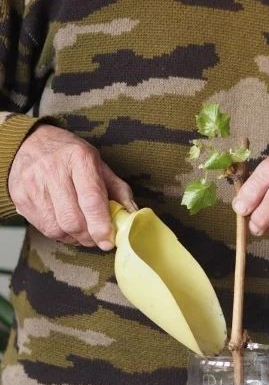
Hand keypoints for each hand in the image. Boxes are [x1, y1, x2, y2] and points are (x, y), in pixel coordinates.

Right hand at [9, 124, 136, 248]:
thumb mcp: (99, 164)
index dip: (101, 226)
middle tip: (99, 238)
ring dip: (76, 237)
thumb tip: (132, 216)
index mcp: (79, 159)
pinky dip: (60, 234)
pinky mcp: (21, 197)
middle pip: (73, 220)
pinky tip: (67, 226)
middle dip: (90, 236)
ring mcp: (33, 185)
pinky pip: (44, 228)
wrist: (30, 143)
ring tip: (84, 231)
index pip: (91, 200)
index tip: (109, 241)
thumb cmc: (71, 156)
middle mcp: (53, 170)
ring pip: (58, 228)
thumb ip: (118, 190)